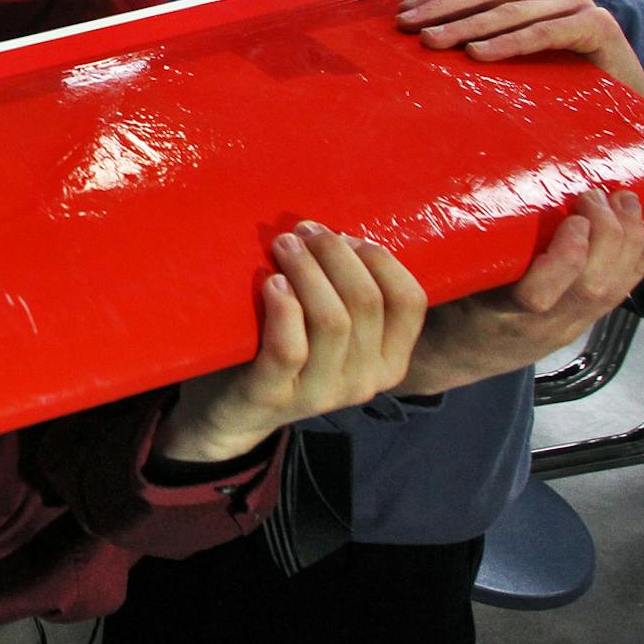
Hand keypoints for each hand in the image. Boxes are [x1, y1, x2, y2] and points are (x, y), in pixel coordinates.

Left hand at [157, 224, 426, 462]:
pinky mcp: (275, 396)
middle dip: (335, 254)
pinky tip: (271, 283)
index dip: (380, 259)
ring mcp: (322, 394)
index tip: (344, 235)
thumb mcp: (330, 330)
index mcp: (390, 361)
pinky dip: (284, 309)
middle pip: (366, 301)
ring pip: (332, 321)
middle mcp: (365, 382)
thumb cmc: (286, 351)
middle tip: (303, 230)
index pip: (410, 302)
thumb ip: (348, 295)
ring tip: (283, 245)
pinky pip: (289, 348)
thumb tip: (342, 235)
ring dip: (307, 271)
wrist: (233, 412)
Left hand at [397, 0, 643, 118]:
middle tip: (407, 29)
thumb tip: (426, 42)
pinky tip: (479, 54)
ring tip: (432, 42)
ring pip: (509, 13)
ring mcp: (577, 5)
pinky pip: (543, 33)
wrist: (629, 106)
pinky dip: (508, 43)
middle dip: (441, 12)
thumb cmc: (565, 86)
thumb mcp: (518, 59)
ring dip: (466, 27)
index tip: (401, 16)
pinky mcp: (597, 25)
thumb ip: (486, 41)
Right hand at [399, 190, 643, 394]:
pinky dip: (642, 262)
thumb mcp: (437, 284)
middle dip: (607, 235)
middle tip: (596, 194)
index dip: (566, 259)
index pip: (538, 296)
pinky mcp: (581, 323)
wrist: (455, 359)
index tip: (572, 219)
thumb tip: (457, 191)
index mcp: (494, 317)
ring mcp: (566, 327)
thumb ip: (453, 253)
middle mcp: (538, 327)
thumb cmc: (441, 311)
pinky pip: (619, 295)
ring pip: (611, 290)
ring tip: (626, 201)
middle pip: (591, 288)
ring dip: (628, 242)